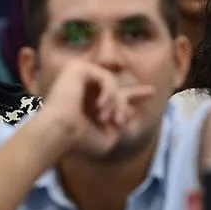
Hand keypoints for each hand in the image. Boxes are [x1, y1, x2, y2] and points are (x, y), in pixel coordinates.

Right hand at [36, 59, 155, 157]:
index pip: (112, 96)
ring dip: (117, 103)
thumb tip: (130, 110)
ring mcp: (77, 76)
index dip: (132, 95)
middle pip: (114, 84)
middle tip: (151, 93)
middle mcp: (81, 87)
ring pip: (112, 83)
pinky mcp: (76, 68)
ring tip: (110, 119)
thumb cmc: (79, 141)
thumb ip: (119, 124)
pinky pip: (106, 77)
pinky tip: (101, 107)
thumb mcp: (107, 137)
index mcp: (86, 103)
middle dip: (134, 92)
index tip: (151, 94)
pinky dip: (109, 92)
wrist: (59, 134)